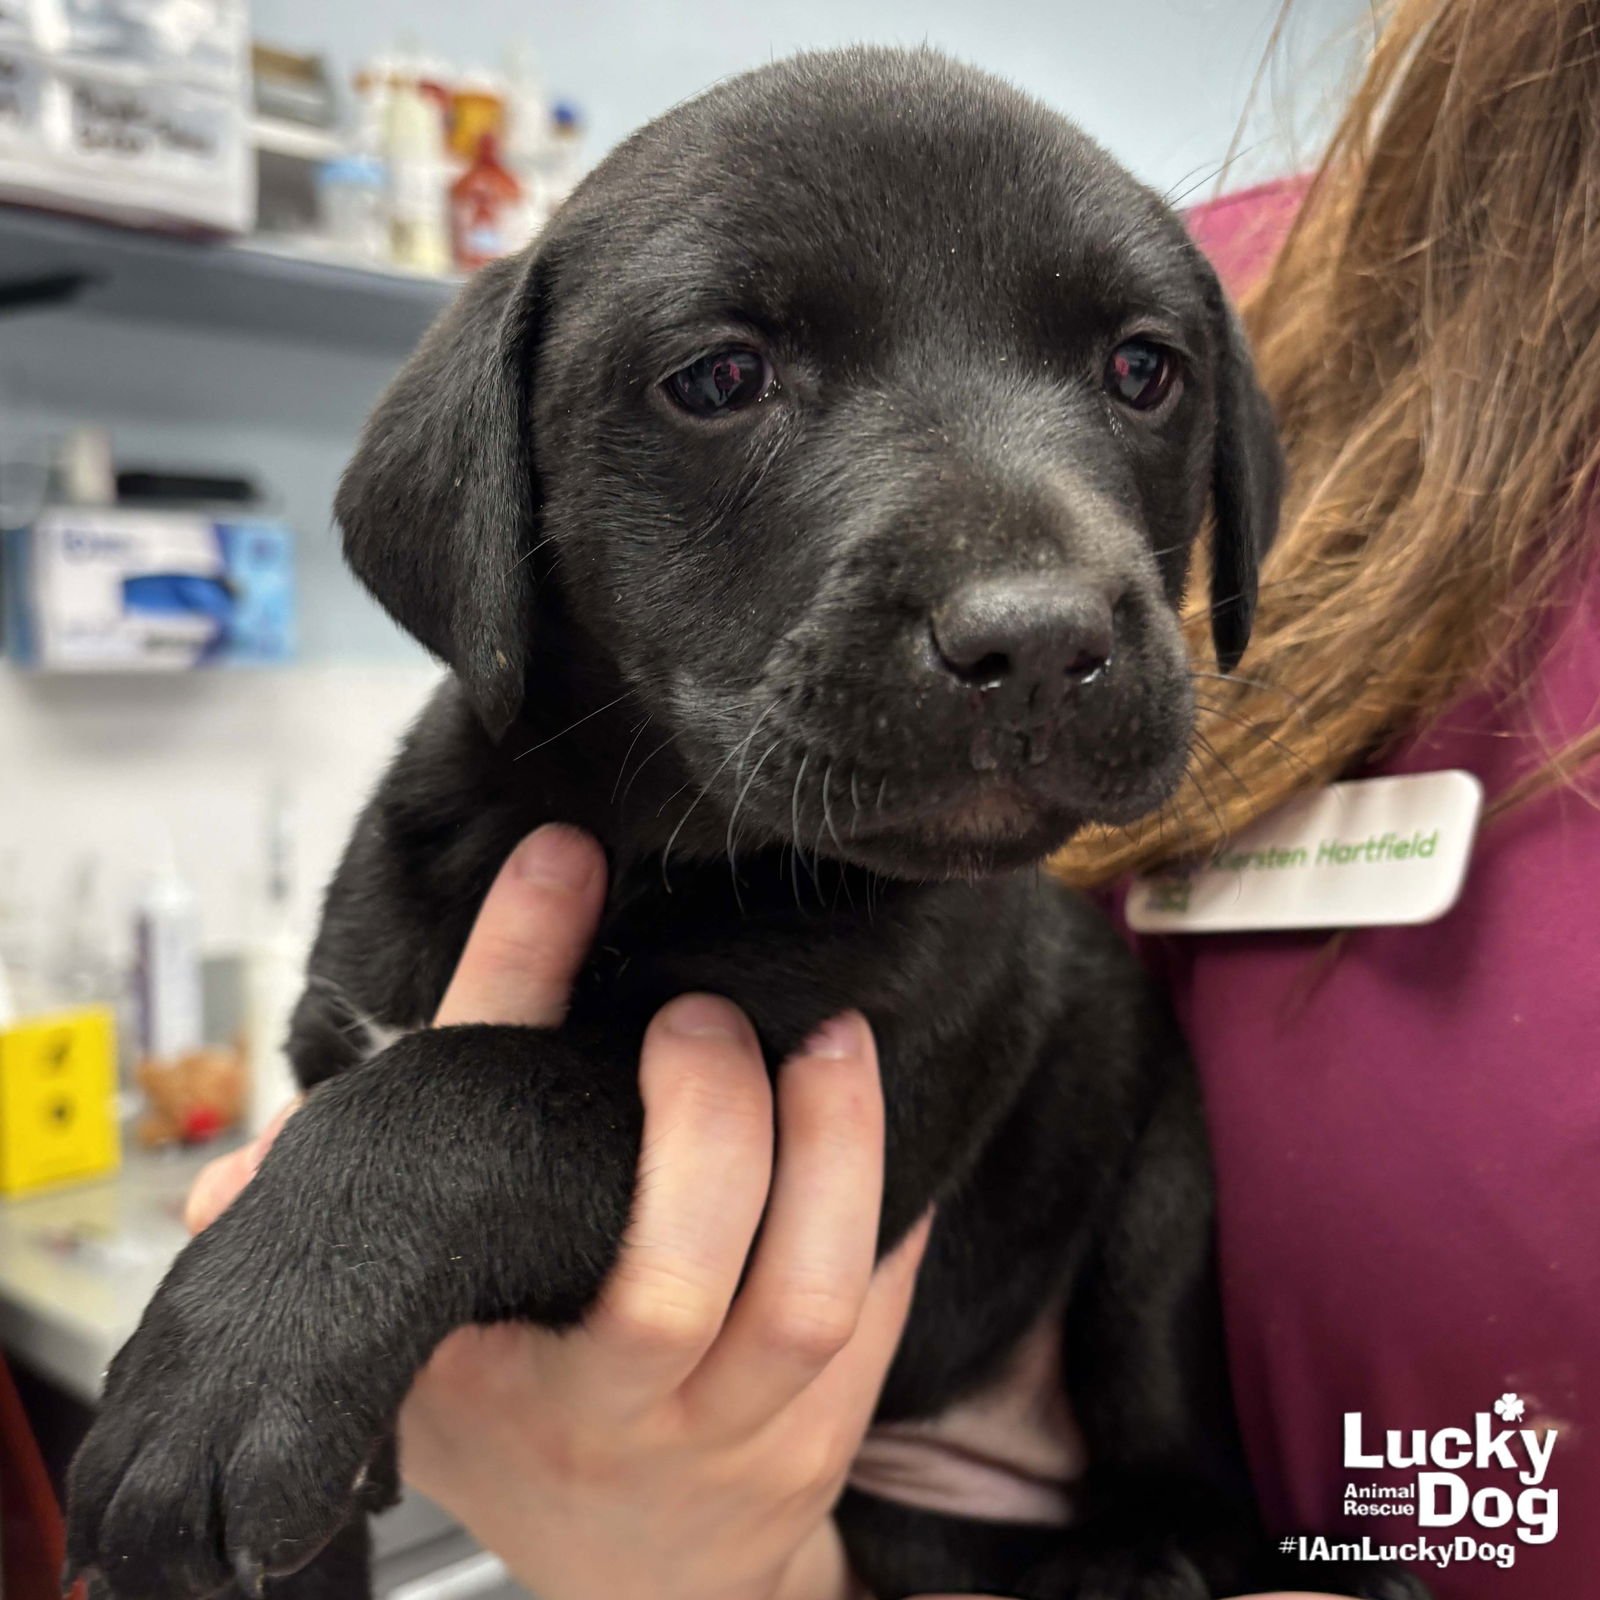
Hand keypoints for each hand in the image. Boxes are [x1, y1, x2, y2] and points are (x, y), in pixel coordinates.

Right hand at [188, 824, 928, 1599]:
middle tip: (703, 1017)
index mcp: (479, 1359)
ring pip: (802, 1301)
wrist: (635, 1575)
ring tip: (833, 1040)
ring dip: (834, 1149)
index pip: (486, 1153)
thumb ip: (349, 1232)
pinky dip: (891, 1204)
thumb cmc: (520, 1428)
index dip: (520, 985)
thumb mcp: (426, 1336)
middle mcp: (603, 1410)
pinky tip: (886, 1120)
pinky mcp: (817, 1435)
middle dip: (708, 1122)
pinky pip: (877, 1313)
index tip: (562, 859)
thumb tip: (226, 1188)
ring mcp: (726, 1436)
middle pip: (671, 1279)